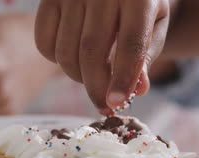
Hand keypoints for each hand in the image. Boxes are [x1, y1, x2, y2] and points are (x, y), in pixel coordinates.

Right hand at [34, 0, 170, 114]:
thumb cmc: (139, 3)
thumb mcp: (154, 24)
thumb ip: (146, 55)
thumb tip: (137, 91)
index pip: (130, 44)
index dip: (123, 78)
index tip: (116, 104)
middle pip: (92, 52)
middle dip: (96, 87)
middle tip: (103, 106)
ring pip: (66, 51)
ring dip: (77, 77)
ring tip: (93, 77)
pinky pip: (44, 42)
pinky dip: (56, 61)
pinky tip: (74, 58)